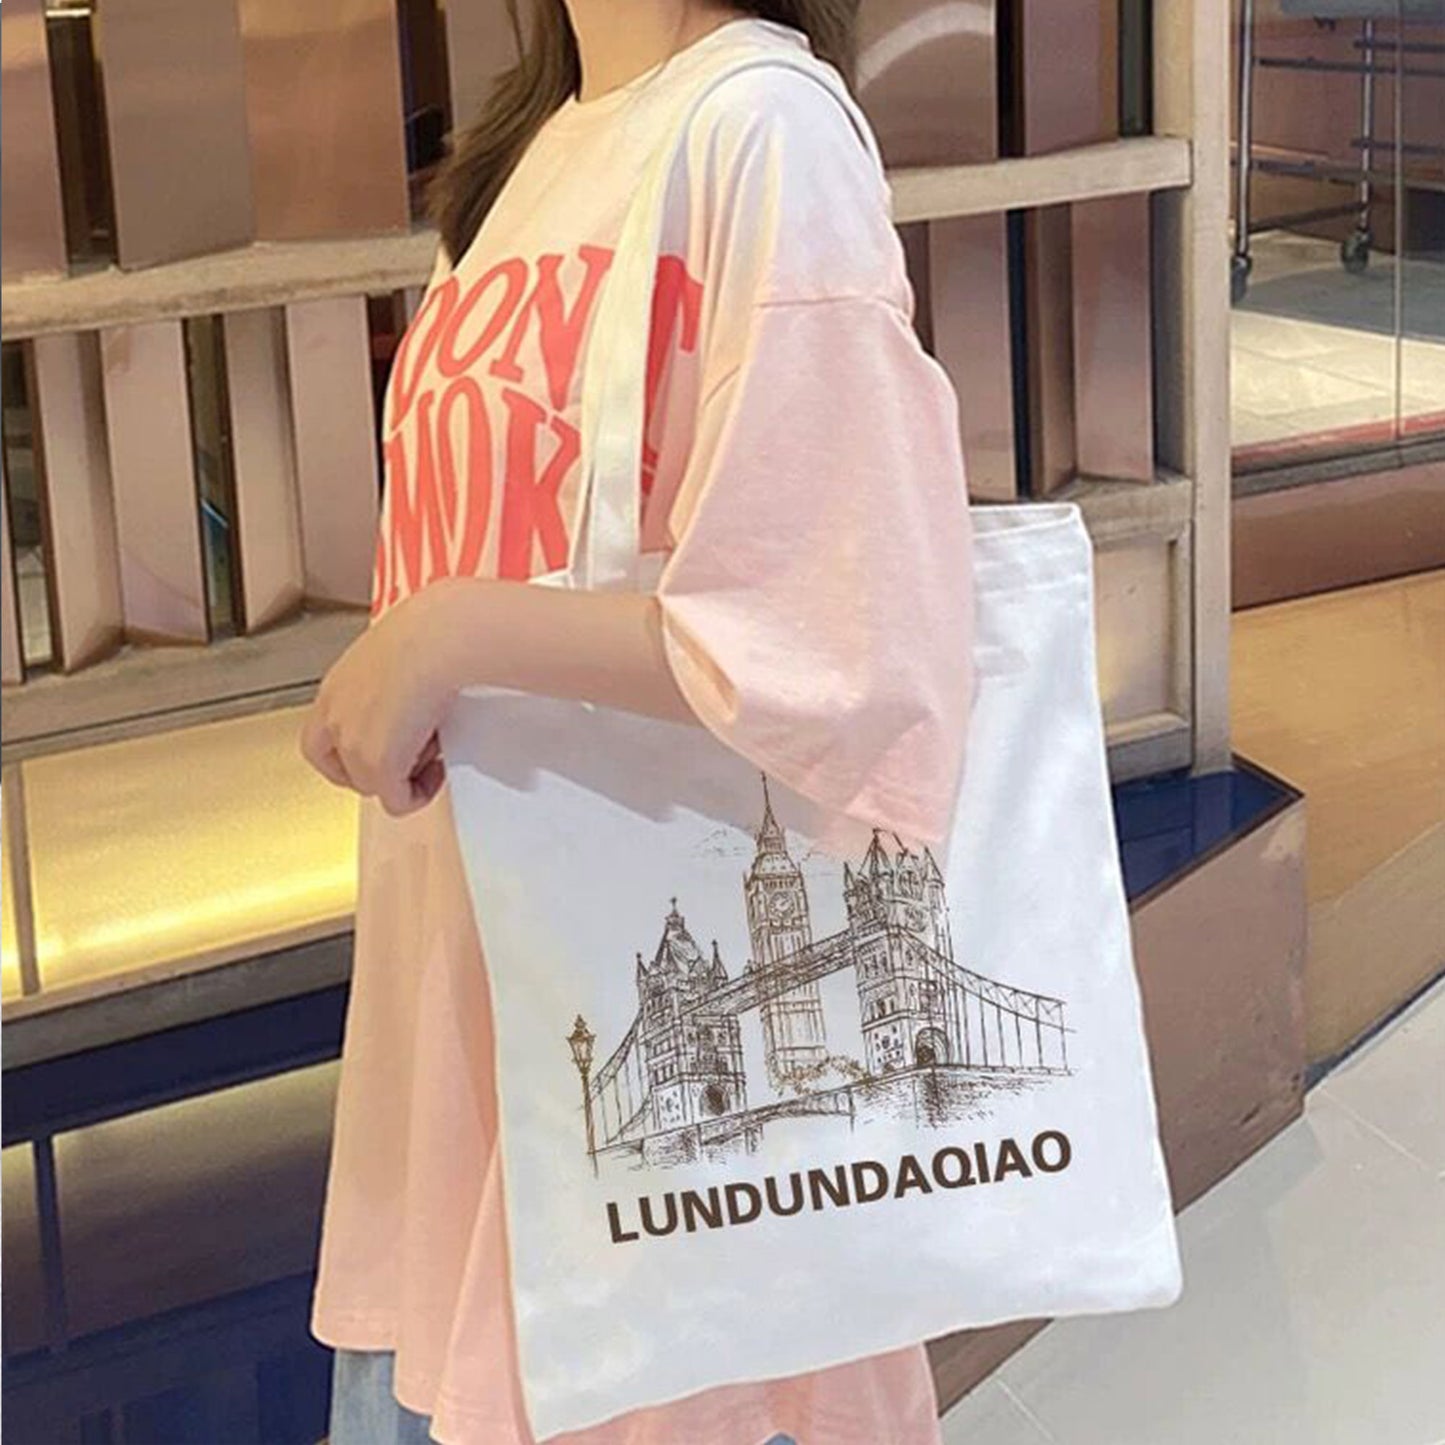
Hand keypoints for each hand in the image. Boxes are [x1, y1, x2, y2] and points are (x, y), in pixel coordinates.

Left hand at [299, 589, 457, 815]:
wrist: (437, 641)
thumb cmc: (427, 634)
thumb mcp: (397, 658)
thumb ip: (391, 683)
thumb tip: (412, 694)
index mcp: (335, 688)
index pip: (322, 739)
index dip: (353, 753)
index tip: (387, 745)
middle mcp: (334, 717)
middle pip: (341, 769)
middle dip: (376, 770)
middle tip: (409, 757)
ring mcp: (352, 744)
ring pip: (371, 786)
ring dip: (402, 777)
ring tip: (430, 750)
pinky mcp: (378, 767)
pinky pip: (398, 801)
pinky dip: (419, 794)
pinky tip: (437, 767)